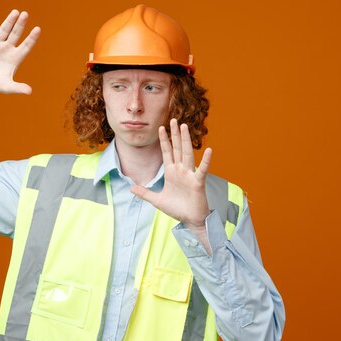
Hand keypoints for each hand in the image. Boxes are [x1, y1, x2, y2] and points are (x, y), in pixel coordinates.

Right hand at [0, 8, 40, 97]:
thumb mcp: (7, 87)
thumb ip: (18, 88)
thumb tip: (30, 92)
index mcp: (15, 58)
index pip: (26, 46)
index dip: (32, 38)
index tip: (38, 29)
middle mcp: (7, 49)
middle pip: (16, 34)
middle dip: (20, 25)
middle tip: (25, 14)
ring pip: (3, 30)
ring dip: (9, 21)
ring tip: (15, 12)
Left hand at [131, 119, 212, 244]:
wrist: (190, 220)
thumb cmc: (177, 209)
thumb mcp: (157, 200)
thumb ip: (145, 193)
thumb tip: (131, 188)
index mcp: (171, 172)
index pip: (166, 152)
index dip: (164, 140)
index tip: (161, 127)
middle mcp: (181, 170)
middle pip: (176, 148)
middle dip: (174, 134)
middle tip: (173, 119)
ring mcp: (190, 175)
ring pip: (187, 154)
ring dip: (185, 140)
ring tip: (184, 127)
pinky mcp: (198, 182)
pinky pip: (202, 169)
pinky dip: (205, 160)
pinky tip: (209, 150)